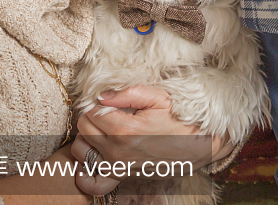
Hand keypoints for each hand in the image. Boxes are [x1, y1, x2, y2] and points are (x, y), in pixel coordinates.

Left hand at [71, 85, 234, 195]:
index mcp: (124, 130)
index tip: (113, 103)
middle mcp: (116, 152)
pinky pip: (92, 183)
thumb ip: (128, 93)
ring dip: (87, 139)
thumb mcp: (159, 97)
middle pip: (83, 129)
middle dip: (92, 117)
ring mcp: (117, 167)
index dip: (99, 104)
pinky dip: (84, 173)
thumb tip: (102, 95)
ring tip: (103, 130)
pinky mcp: (121, 176)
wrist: (197, 145)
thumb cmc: (179, 119)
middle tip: (110, 113)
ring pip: (80, 150)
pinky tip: (90, 160)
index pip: (90, 113)